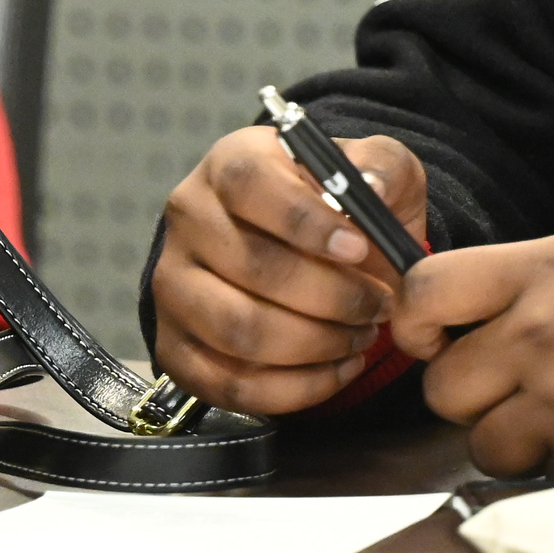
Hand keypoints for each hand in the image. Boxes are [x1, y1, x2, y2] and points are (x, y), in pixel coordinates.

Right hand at [147, 125, 429, 415]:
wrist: (289, 245)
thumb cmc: (331, 203)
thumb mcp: (367, 165)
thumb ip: (379, 166)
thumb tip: (372, 187)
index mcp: (229, 164)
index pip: (249, 185)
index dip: (305, 221)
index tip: (359, 249)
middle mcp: (189, 220)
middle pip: (252, 267)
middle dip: (332, 297)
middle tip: (380, 306)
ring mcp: (173, 285)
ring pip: (239, 331)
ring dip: (315, 345)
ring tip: (361, 336)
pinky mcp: (174, 344)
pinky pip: (230, 383)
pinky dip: (295, 389)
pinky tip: (338, 369)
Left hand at [391, 224, 553, 477]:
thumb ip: (537, 278)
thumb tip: (485, 308)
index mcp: (543, 269)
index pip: (428, 290)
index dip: (414, 320)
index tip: (430, 335)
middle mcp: (539, 333)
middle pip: (441, 384)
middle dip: (467, 392)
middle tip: (510, 385)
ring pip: (480, 442)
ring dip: (507, 436)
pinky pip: (536, 472)